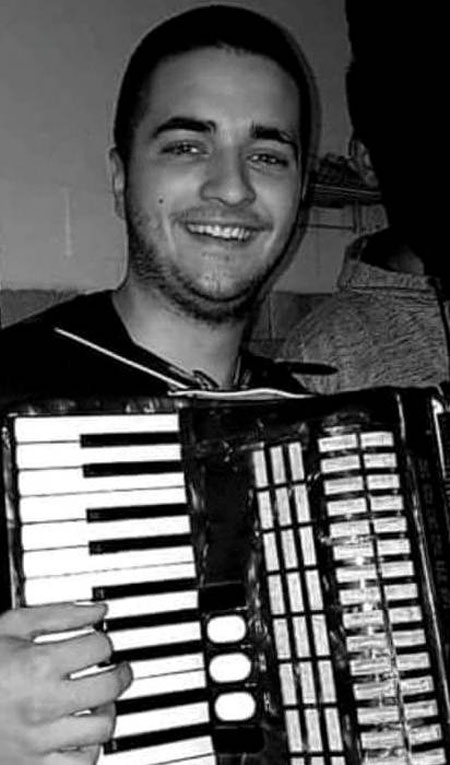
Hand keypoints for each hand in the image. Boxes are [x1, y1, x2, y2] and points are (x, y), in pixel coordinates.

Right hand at [0, 602, 131, 763]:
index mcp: (38, 665)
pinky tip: (83, 731)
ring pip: (101, 728)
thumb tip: (99, 610)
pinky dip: (90, 748)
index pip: (99, 646)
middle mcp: (42, 704)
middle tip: (118, 669)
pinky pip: (81, 764)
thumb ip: (59, 614)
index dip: (103, 638)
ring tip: (101, 700)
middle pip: (108, 687)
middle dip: (120, 673)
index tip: (99, 641)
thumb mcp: (12, 627)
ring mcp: (39, 740)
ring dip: (108, 710)